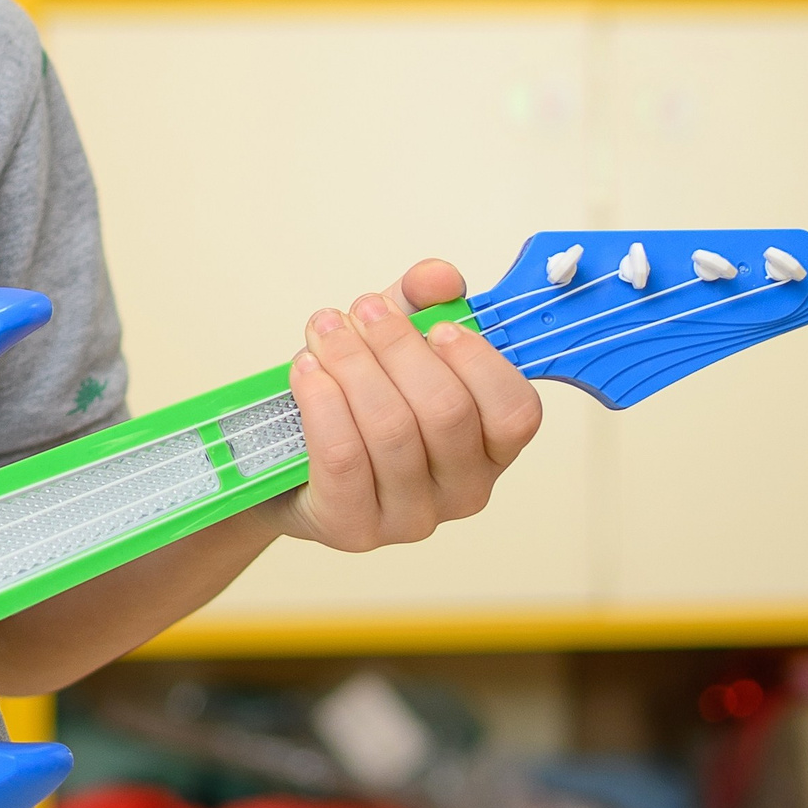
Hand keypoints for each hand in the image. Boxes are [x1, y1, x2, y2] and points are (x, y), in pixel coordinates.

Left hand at [278, 259, 542, 551]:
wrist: (291, 466)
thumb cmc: (360, 400)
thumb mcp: (395, 342)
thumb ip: (423, 301)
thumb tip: (441, 277)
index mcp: (491, 446)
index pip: (516, 413)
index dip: (478, 362)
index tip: (437, 325)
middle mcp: (464, 491)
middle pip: (446, 412)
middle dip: (398, 346)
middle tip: (363, 309)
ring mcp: (411, 518)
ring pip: (391, 429)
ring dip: (352, 364)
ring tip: (324, 330)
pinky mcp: (355, 529)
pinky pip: (343, 456)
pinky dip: (322, 401)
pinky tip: (305, 371)